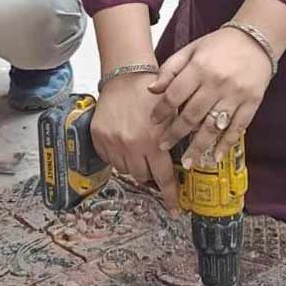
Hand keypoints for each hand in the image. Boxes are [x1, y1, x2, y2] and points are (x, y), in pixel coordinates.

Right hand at [91, 73, 178, 211]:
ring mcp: (112, 143)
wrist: (124, 76)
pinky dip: (118, 156)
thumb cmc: (150, 93)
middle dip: (150, 172)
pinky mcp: (98, 138)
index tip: (175, 209)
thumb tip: (186, 162)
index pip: (163, 177)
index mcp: (152, 141)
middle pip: (142, 176)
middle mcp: (131, 145)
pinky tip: (124, 142)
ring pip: (125, 170)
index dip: (170, 196)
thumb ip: (176, 139)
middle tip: (153, 161)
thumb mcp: (171, 115)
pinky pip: (110, 159)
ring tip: (137, 146)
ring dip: (134, 163)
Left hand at [149, 26, 271, 167]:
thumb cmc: (219, 45)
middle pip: (191, 115)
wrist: (255, 40)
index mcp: (199, 68)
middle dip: (175, 134)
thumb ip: (170, 69)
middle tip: (163, 147)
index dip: (162, 111)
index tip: (153, 123)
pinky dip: (226, 144)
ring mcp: (235, 95)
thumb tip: (152, 89)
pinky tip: (215, 156)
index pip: (174, 94)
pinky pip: (237, 128)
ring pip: (213, 126)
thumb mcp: (191, 50)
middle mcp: (216, 83)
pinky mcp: (251, 103)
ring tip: (188, 162)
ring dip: (199, 146)